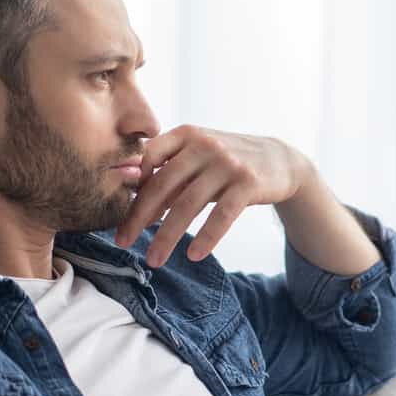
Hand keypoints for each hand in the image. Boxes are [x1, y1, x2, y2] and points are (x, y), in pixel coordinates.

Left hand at [113, 125, 311, 268]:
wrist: (278, 161)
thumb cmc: (225, 163)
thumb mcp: (196, 157)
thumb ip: (167, 170)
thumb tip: (131, 196)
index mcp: (185, 135)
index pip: (148, 159)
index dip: (131, 188)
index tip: (117, 215)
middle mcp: (204, 145)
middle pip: (163, 185)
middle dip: (139, 217)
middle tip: (122, 242)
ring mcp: (227, 163)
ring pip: (188, 205)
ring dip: (167, 236)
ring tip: (154, 260)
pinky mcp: (248, 183)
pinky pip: (222, 214)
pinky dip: (206, 237)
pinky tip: (193, 255)